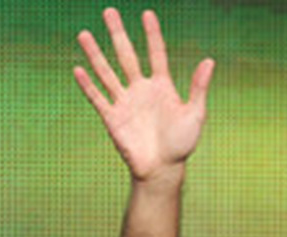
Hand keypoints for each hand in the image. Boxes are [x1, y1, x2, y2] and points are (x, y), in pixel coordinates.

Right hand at [74, 8, 214, 181]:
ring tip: (84, 34)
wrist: (162, 170)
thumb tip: (209, 61)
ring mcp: (125, 103)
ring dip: (95, 54)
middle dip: (118, 34)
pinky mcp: (113, 119)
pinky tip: (78, 69)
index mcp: (162, 87)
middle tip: (109, 11)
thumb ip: (198, 88)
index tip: (147, 14)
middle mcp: (141, 90)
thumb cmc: (181, 145)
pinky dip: (87, 85)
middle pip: (127, 56)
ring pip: (107, 73)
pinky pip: (98, 98)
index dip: (152, 34)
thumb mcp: (195, 114)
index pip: (156, 53)